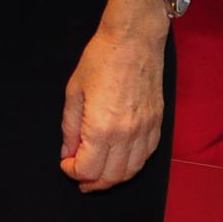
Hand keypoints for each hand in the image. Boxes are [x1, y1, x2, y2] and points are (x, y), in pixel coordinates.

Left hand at [60, 18, 167, 192]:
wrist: (133, 40)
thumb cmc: (101, 59)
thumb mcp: (74, 91)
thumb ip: (70, 127)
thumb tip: (68, 152)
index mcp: (102, 128)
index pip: (88, 169)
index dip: (73, 172)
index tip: (66, 164)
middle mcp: (127, 135)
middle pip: (111, 177)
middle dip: (92, 182)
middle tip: (79, 176)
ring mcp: (145, 130)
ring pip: (131, 171)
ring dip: (113, 178)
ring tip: (98, 174)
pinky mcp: (157, 124)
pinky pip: (146, 156)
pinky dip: (131, 165)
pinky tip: (120, 160)